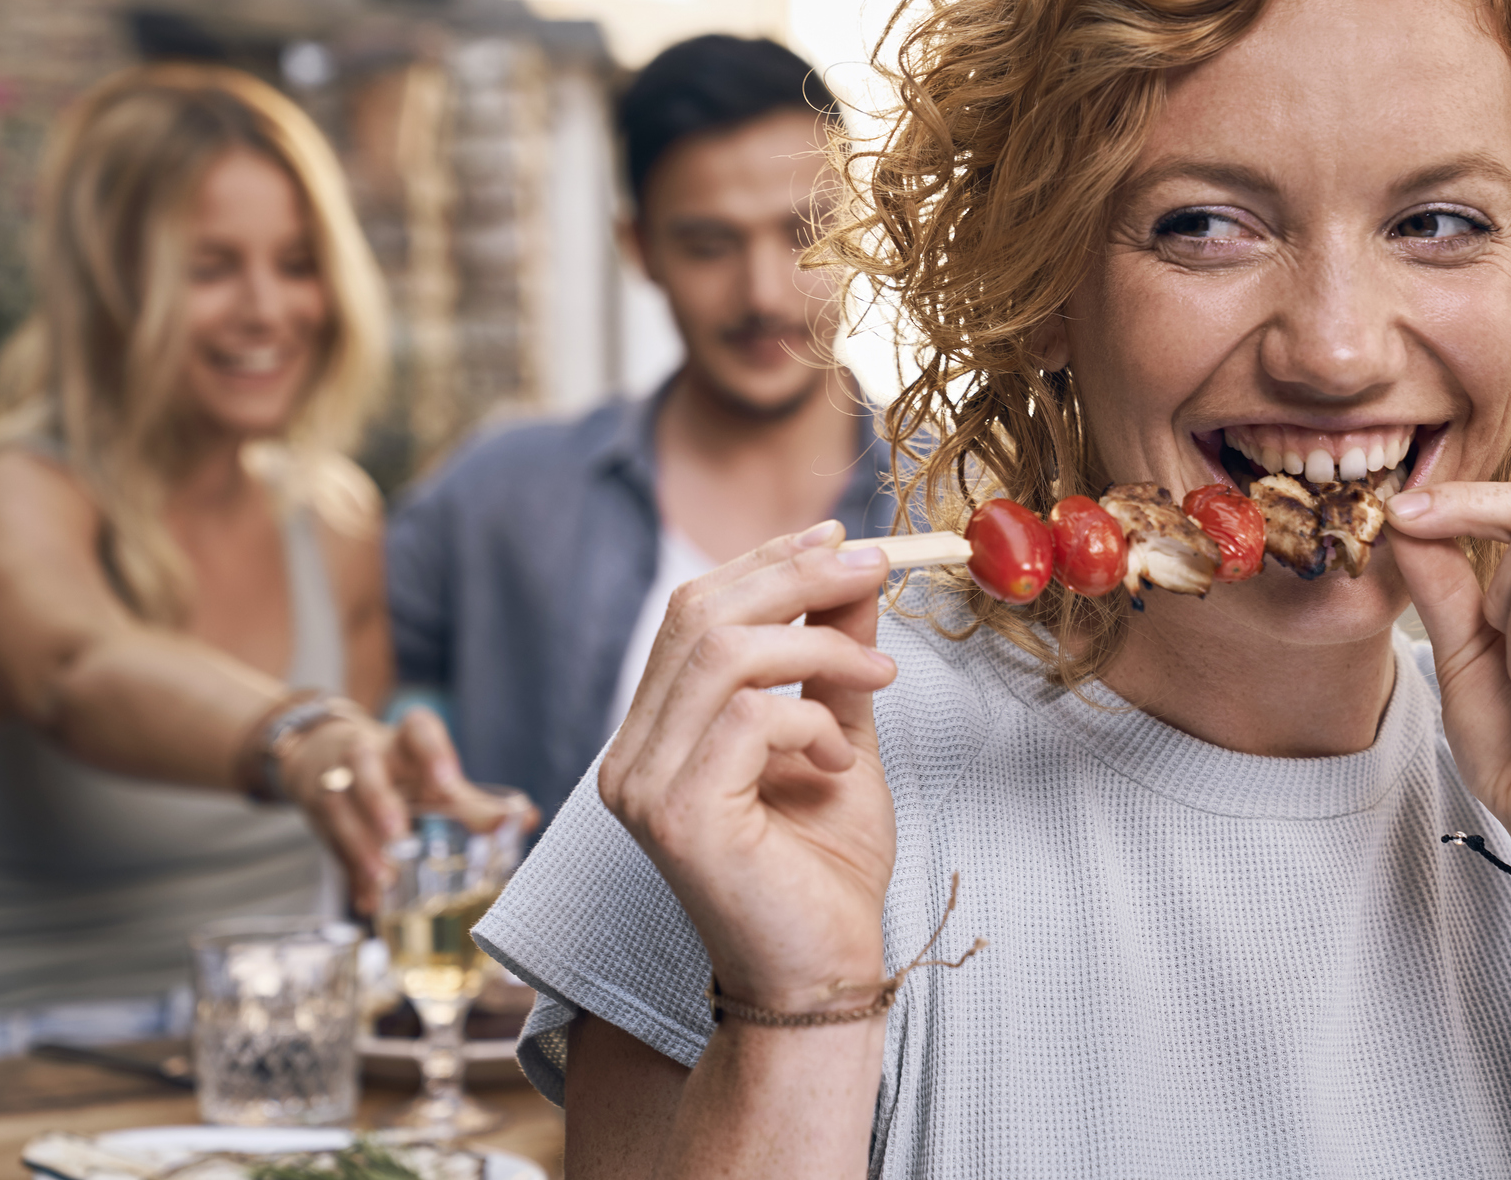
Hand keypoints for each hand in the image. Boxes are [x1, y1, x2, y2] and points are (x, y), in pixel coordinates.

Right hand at [284, 706, 537, 914]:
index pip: (418, 729)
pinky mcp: (318, 815)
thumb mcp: (429, 776)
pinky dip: (350, 874)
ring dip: (359, 843)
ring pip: (339, 805)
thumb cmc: (396, 768)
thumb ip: (473, 800)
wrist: (320, 754)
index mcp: (403, 740)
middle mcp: (365, 754)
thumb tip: (526, 820)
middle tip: (398, 833)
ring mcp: (335, 781)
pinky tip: (368, 900)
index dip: (433, 752)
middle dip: (379, 799)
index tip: (446, 783)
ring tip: (383, 877)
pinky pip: (330, 844)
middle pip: (366, 766)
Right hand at [597, 520, 898, 1014]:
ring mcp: (642, 786)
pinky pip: (746, 716)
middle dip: (797, 574)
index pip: (693, 611)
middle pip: (698, 612)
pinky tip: (835, 759)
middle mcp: (631, 755)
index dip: (766, 560)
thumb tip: (853, 569)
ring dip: (818, 645)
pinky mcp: (674, 816)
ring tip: (880, 677)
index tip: (839, 535)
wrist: (825, 974)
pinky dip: (808, 719)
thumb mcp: (837, 734)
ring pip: (721, 653)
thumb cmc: (825, 869)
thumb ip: (833, 656)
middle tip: (877, 566)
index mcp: (656, 731)